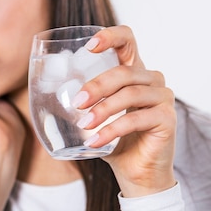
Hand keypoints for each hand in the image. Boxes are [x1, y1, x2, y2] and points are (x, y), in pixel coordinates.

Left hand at [75, 25, 176, 197]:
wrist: (137, 174)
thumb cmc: (114, 141)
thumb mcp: (92, 116)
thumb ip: (77, 101)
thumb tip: (42, 93)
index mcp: (133, 72)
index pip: (127, 40)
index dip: (111, 36)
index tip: (89, 46)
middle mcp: (152, 80)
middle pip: (124, 71)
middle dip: (97, 86)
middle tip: (77, 102)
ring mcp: (163, 98)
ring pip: (131, 94)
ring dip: (104, 109)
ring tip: (85, 125)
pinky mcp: (168, 119)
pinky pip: (137, 118)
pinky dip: (112, 130)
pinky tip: (95, 141)